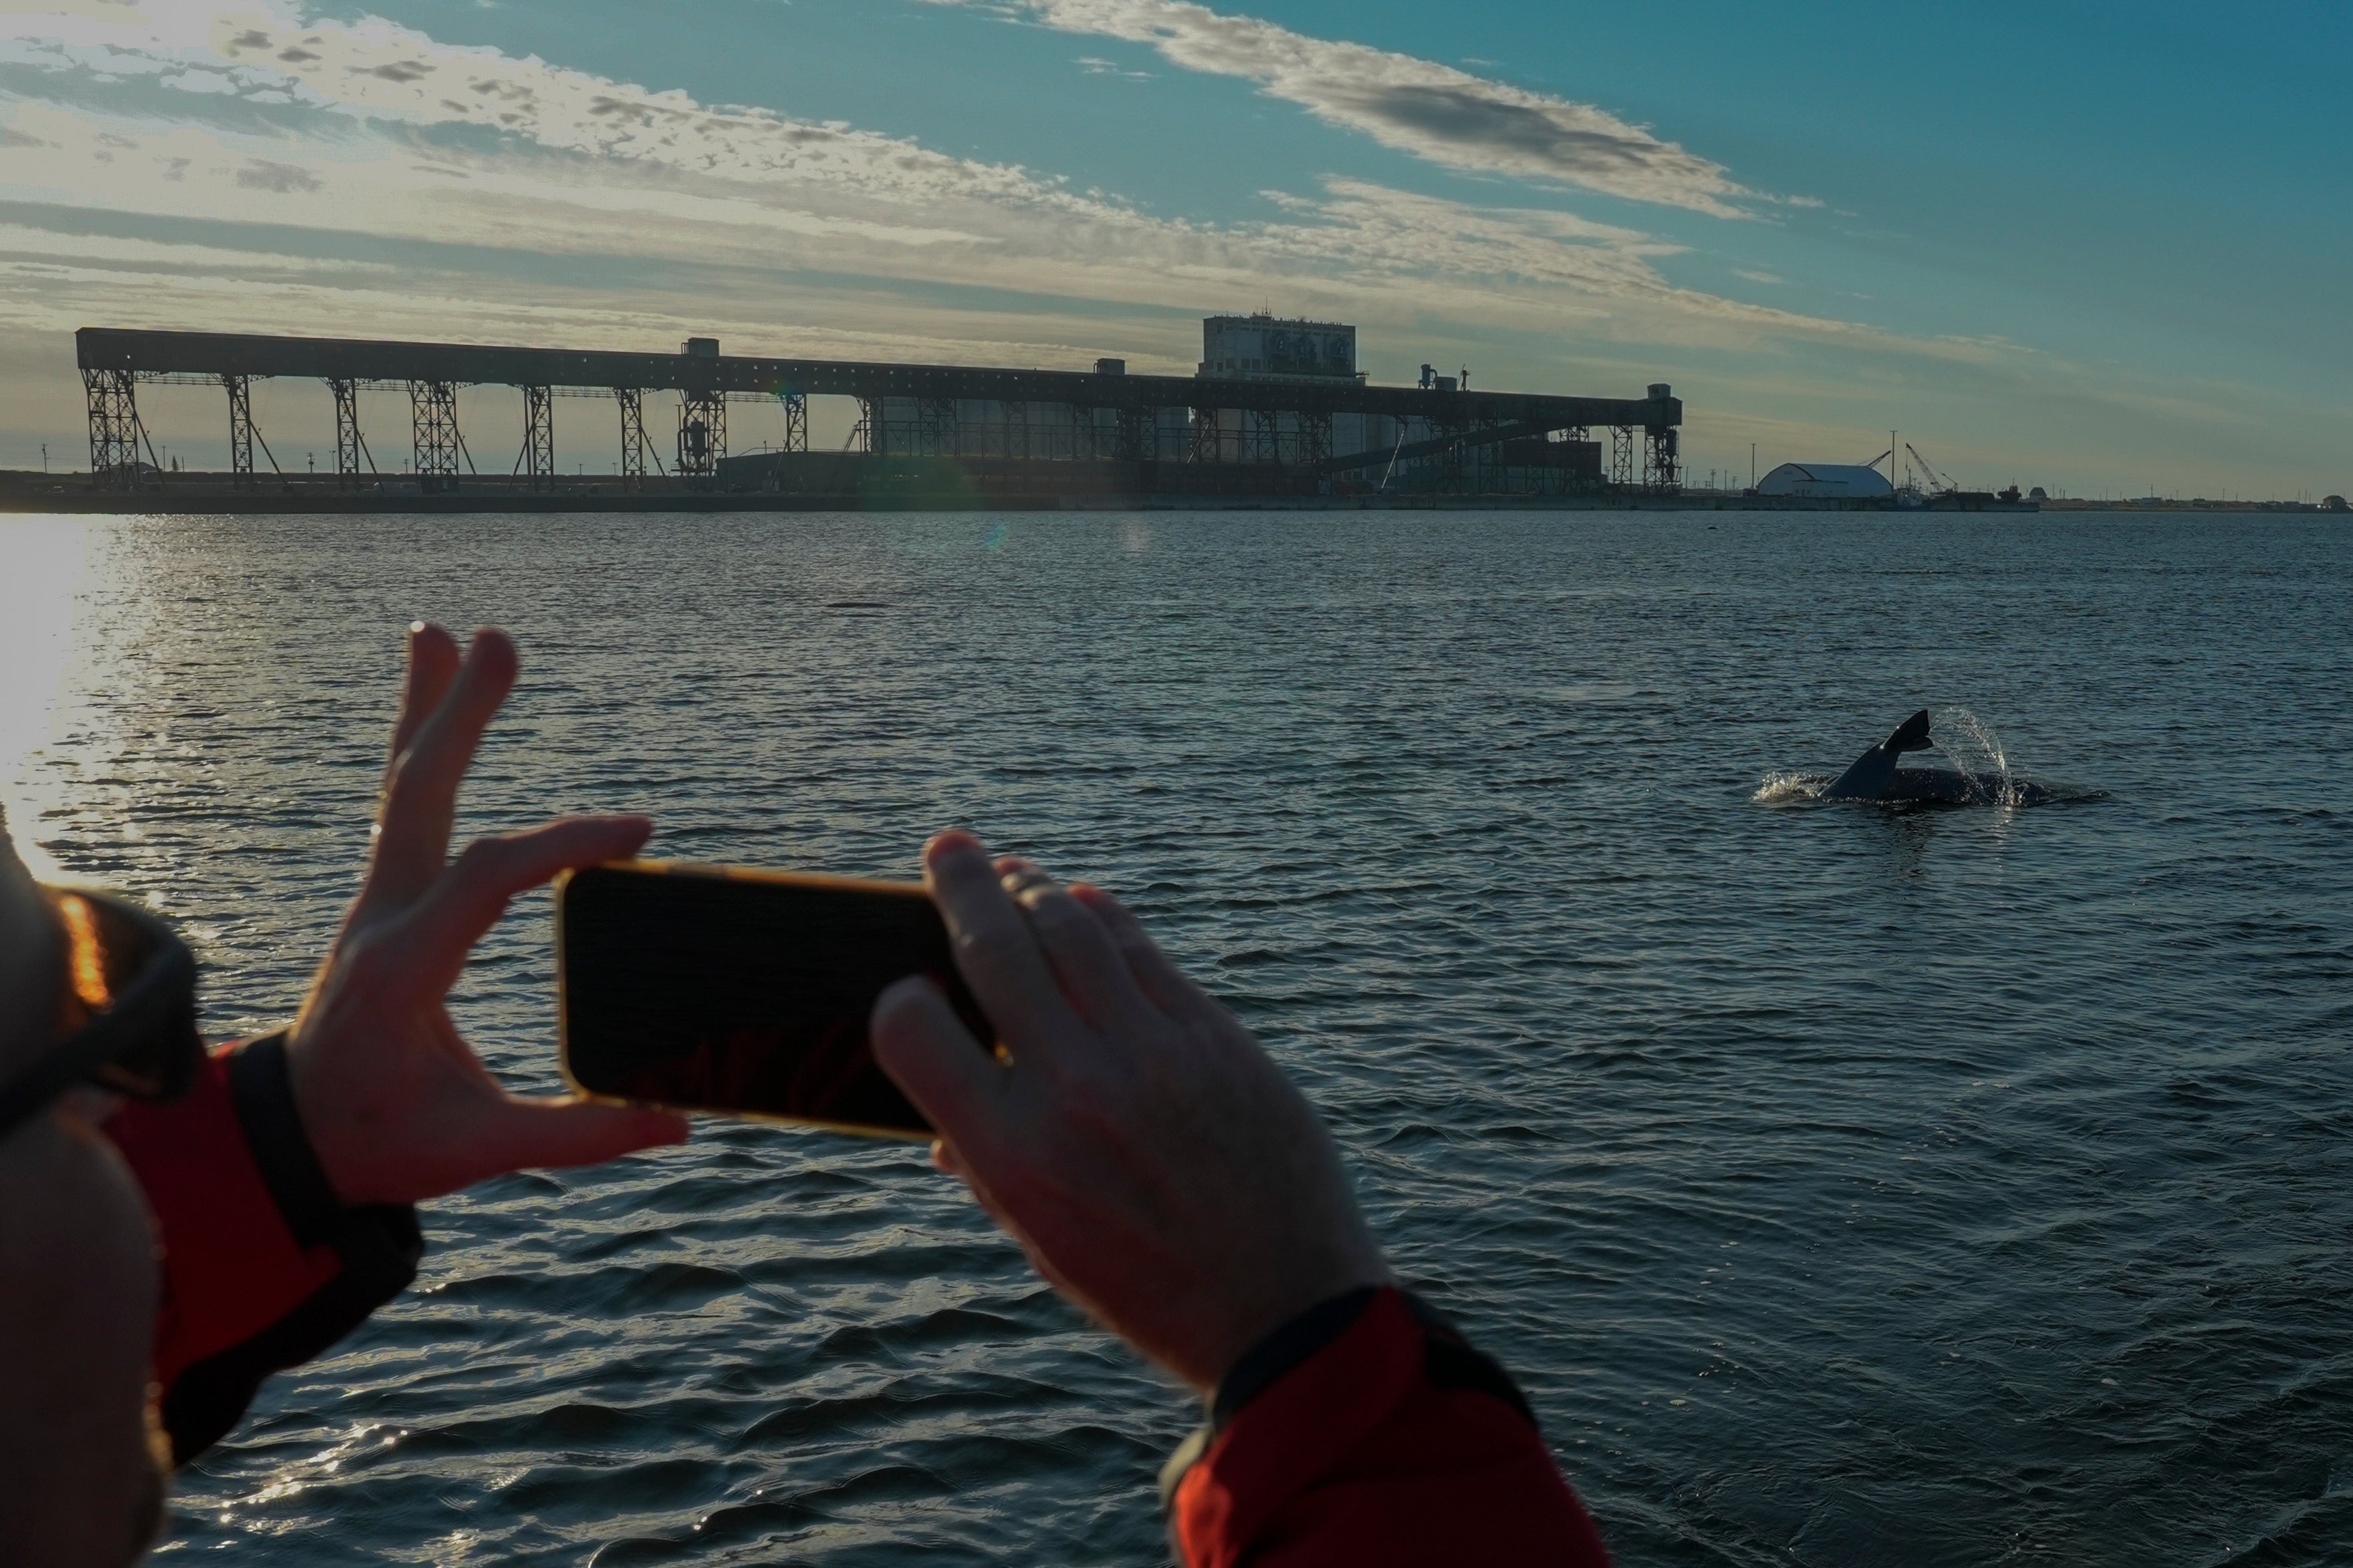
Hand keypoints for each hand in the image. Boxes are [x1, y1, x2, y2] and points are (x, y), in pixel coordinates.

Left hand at [286, 624, 686, 1207]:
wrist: (291, 1141)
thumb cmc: (381, 1142)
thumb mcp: (478, 1152)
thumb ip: (578, 1136)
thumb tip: (678, 1124)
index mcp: (403, 967)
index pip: (489, 877)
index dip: (564, 844)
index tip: (637, 832)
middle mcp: (380, 919)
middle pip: (418, 797)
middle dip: (458, 718)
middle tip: (496, 640)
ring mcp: (377, 903)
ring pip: (403, 789)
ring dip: (428, 710)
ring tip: (448, 633)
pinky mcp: (387, 902)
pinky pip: (405, 808)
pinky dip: (423, 748)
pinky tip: (436, 699)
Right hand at [871, 832, 1389, 1394]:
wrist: (1287, 1308)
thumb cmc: (1153, 1289)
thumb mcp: (1046, 1246)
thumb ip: (990, 1168)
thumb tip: (944, 1120)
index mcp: (1013, 1156)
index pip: (912, 1030)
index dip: (899, 997)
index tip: (909, 985)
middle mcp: (1075, 1091)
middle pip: (996, 948)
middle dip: (961, 885)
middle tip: (947, 848)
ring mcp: (1151, 1055)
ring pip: (1074, 930)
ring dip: (1034, 888)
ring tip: (1013, 872)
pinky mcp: (1215, 1037)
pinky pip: (1144, 953)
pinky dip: (1106, 917)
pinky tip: (1085, 904)